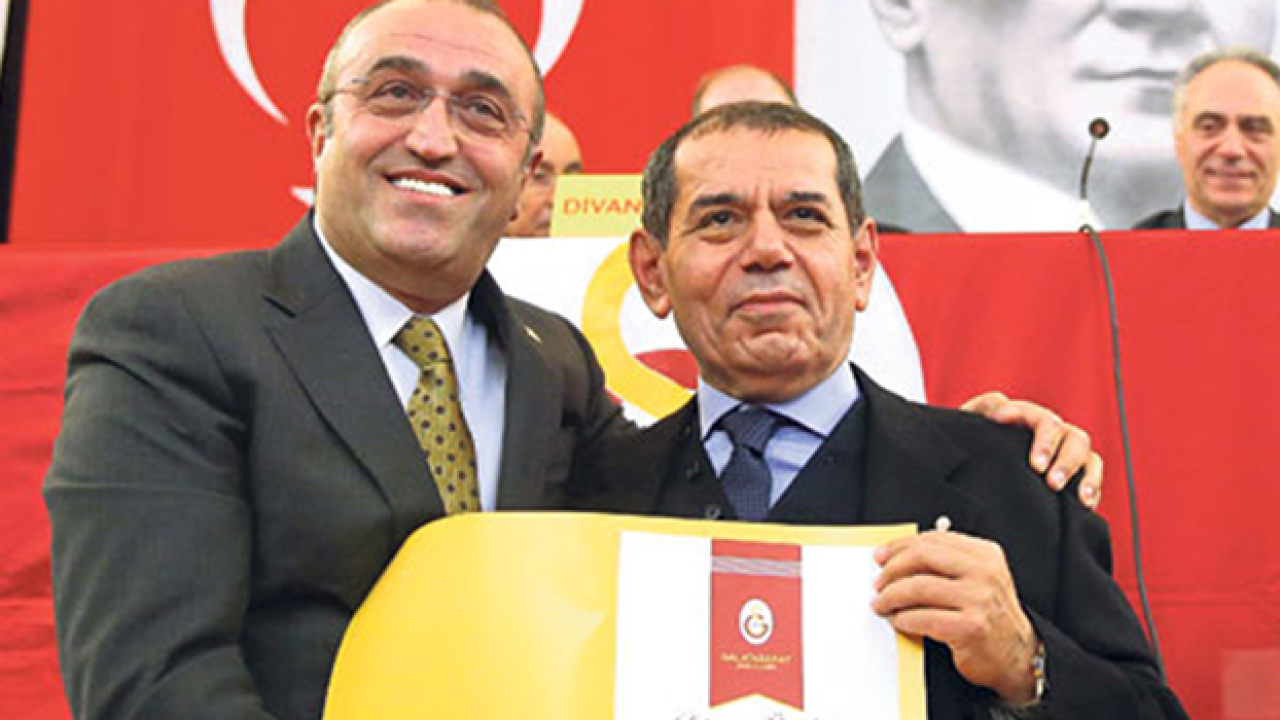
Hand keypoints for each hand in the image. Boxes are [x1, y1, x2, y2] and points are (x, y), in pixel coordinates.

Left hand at [872, 531, 1039, 703]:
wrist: (1017, 656)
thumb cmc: (989, 616)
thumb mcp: (977, 580)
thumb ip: (946, 564)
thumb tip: (893, 557)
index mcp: (985, 555)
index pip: (934, 540)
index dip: (901, 546)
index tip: (881, 556)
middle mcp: (985, 573)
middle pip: (923, 556)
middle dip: (892, 569)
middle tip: (877, 582)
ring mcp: (980, 599)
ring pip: (919, 586)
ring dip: (891, 596)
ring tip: (881, 604)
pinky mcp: (971, 627)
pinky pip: (923, 618)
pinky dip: (904, 619)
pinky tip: (898, 620)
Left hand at [960, 391, 1101, 508]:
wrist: (971, 459)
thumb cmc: (973, 435)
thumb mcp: (974, 417)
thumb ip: (988, 407)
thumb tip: (1003, 413)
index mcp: (1031, 417)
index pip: (1046, 422)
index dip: (1045, 441)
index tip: (1036, 465)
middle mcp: (1053, 433)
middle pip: (1074, 439)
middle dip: (1066, 462)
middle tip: (1052, 484)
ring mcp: (1065, 453)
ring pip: (1089, 458)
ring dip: (1087, 478)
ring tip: (1080, 499)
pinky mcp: (1073, 475)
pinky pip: (1092, 479)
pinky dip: (1092, 491)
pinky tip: (1084, 506)